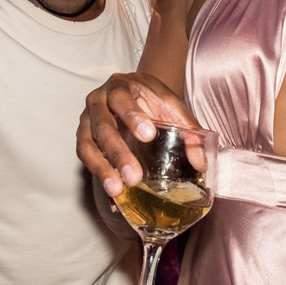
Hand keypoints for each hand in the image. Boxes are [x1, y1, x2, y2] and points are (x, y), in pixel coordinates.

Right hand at [76, 72, 197, 197]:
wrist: (135, 91)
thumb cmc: (151, 98)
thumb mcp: (171, 105)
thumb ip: (188, 128)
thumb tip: (200, 162)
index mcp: (119, 86)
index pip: (121, 98)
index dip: (132, 116)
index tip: (149, 135)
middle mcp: (97, 102)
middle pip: (102, 127)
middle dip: (117, 153)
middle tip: (134, 176)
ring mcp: (87, 122)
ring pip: (87, 146)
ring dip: (102, 170)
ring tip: (117, 191)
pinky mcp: (85, 140)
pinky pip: (87, 160)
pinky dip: (100, 178)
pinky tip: (113, 197)